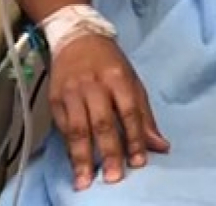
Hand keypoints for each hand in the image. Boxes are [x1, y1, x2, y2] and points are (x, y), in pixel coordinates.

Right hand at [48, 34, 169, 189]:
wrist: (77, 37)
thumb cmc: (109, 62)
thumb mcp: (133, 81)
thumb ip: (144, 115)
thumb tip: (160, 145)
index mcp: (118, 78)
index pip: (128, 112)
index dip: (134, 138)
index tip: (138, 162)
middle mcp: (94, 85)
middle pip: (102, 122)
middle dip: (109, 152)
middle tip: (114, 176)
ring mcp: (72, 92)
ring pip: (78, 128)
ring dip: (82, 156)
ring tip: (86, 178)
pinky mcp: (55, 99)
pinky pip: (63, 127)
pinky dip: (68, 147)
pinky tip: (75, 162)